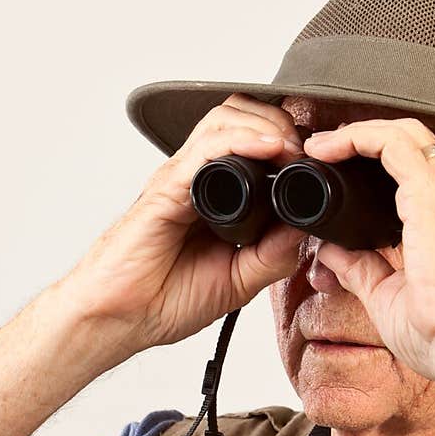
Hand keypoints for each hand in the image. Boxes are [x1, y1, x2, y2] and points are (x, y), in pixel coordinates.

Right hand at [61, 94, 306, 349]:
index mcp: (214, 193)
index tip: (313, 161)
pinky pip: (204, 150)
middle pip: (239, 116)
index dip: (286, 138)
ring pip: (224, 120)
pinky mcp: (165, 191)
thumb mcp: (239, 281)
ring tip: (290, 148)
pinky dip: (240, 140)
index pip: (251, 140)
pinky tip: (268, 148)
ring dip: (265, 124)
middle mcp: (195, 178)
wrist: (121, 319)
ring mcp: (179, 180)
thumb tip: (308, 227)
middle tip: (305, 150)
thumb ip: (273, 255)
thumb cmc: (164, 299)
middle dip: (280, 121)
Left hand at [302, 116, 434, 380]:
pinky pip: (394, 144)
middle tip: (324, 150)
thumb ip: (361, 268)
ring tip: (321, 146)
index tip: (332, 168)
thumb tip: (331, 252)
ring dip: (357, 132)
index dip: (373, 159)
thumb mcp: (387, 296)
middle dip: (363, 136)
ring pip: (404, 133)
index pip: (413, 170)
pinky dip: (358, 137)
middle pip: (411, 141)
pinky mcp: (431, 197)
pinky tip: (329, 149)